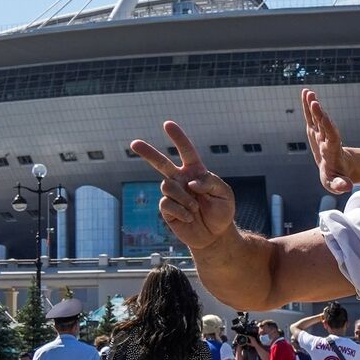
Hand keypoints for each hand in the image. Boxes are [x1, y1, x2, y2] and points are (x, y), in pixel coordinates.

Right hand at [131, 122, 237, 250]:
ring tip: (196, 208)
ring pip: (167, 186)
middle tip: (134, 143)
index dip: (178, 138)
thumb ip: (211, 183)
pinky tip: (190, 217)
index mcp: (196, 172)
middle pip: (161, 163)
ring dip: (184, 197)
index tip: (167, 124)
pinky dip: (181, 210)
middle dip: (148, 153)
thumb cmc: (222, 212)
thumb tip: (191, 181)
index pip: (186, 151)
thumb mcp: (225, 194)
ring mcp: (173, 194)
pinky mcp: (167, 209)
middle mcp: (181, 180)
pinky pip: (167, 203)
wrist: (215, 236)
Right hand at [302, 89, 353, 194]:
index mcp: (332, 152)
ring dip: (312, 106)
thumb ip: (340, 185)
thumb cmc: (337, 177)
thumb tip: (347, 187)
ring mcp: (321, 134)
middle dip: (319, 114)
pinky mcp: (315, 131)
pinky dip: (308, 106)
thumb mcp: (337, 184)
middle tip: (314, 101)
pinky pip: (311, 117)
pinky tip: (305, 93)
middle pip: (324, 125)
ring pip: (317, 118)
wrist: (340, 168)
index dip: (329, 128)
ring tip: (308, 93)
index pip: (332, 138)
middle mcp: (327, 140)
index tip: (325, 117)